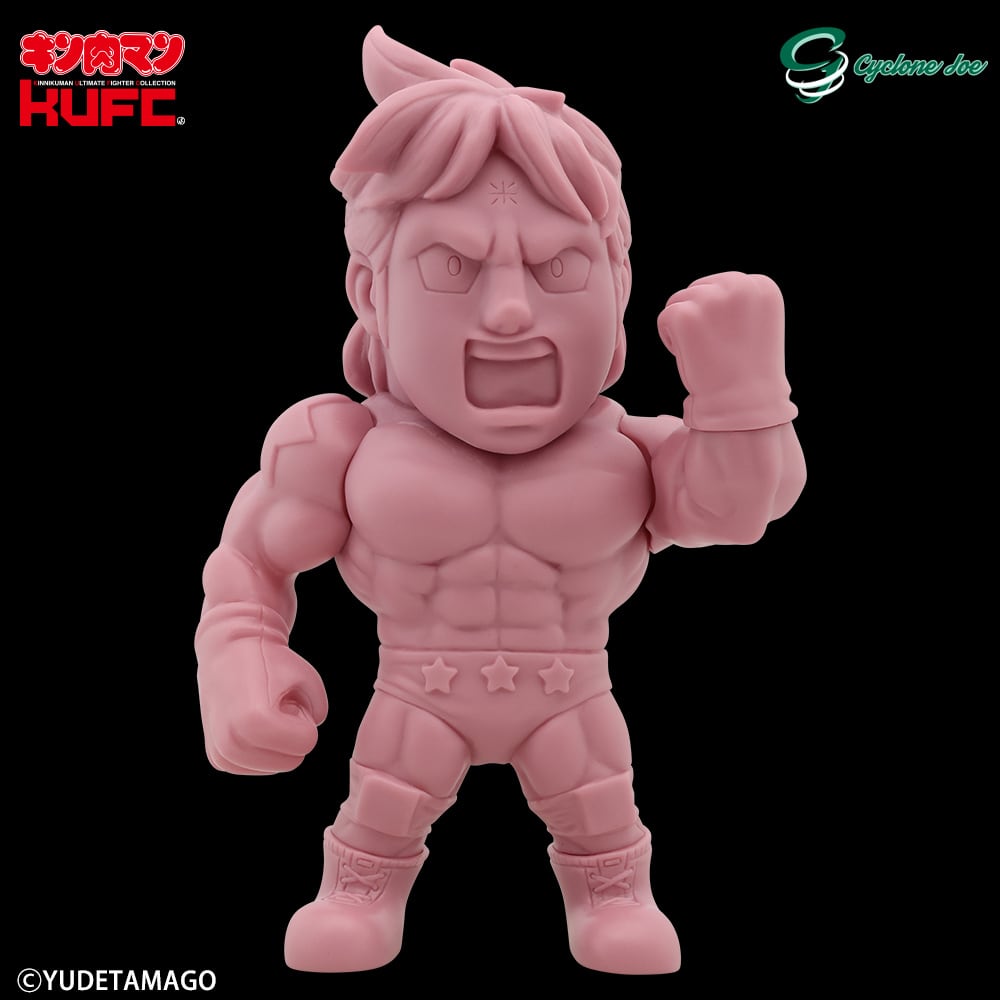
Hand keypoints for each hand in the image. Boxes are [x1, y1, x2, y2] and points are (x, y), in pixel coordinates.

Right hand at [197, 637, 328, 774]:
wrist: (229, 652)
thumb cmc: (270, 661)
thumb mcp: (307, 678)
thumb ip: (318, 711)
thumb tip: (306, 740)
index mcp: (253, 722)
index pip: (307, 742)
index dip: (303, 718)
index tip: (286, 698)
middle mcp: (231, 743)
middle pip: (292, 761)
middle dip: (291, 734)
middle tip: (275, 706)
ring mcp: (222, 754)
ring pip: (275, 767)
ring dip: (277, 743)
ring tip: (262, 712)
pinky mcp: (218, 760)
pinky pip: (258, 768)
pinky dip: (263, 750)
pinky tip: (251, 724)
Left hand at [657, 272, 796, 430]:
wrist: (743, 402)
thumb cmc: (748, 370)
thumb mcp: (755, 324)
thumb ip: (736, 299)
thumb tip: (705, 287)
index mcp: (762, 286)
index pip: (725, 284)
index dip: (721, 315)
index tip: (734, 339)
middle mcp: (740, 285)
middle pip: (700, 288)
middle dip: (701, 317)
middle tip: (718, 348)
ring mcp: (711, 299)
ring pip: (680, 301)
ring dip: (686, 327)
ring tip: (707, 351)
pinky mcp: (685, 314)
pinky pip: (665, 317)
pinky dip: (670, 338)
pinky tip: (691, 355)